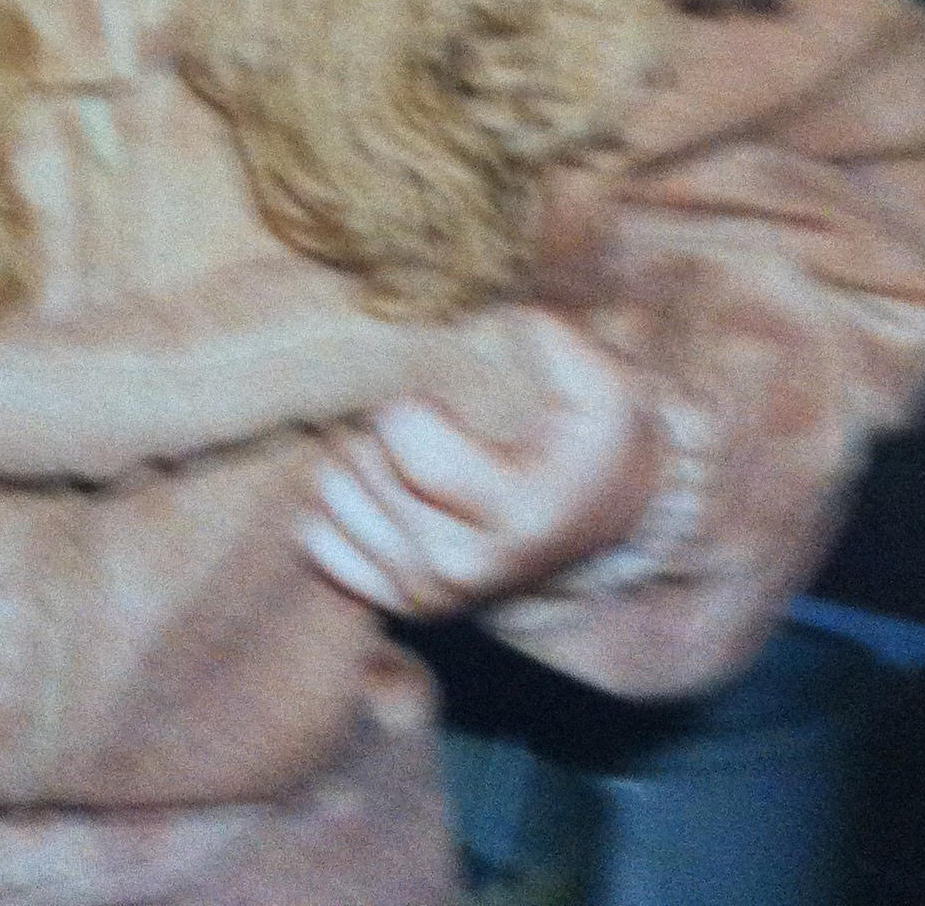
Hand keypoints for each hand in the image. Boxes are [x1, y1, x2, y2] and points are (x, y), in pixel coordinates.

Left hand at [302, 310, 656, 616]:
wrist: (599, 519)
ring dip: (353, 460)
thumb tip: (510, 320)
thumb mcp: (603, 387)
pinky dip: (336, 507)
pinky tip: (376, 484)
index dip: (411, 404)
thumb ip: (561, 342)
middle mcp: (466, 566)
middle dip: (377, 427)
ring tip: (392, 446)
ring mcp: (430, 593)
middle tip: (412, 415)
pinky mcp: (401, 604)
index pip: (407, 441)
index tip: (436, 398)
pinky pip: (321, 545)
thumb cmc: (591, 442)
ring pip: (334, 502)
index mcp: (515, 513)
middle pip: (365, 468)